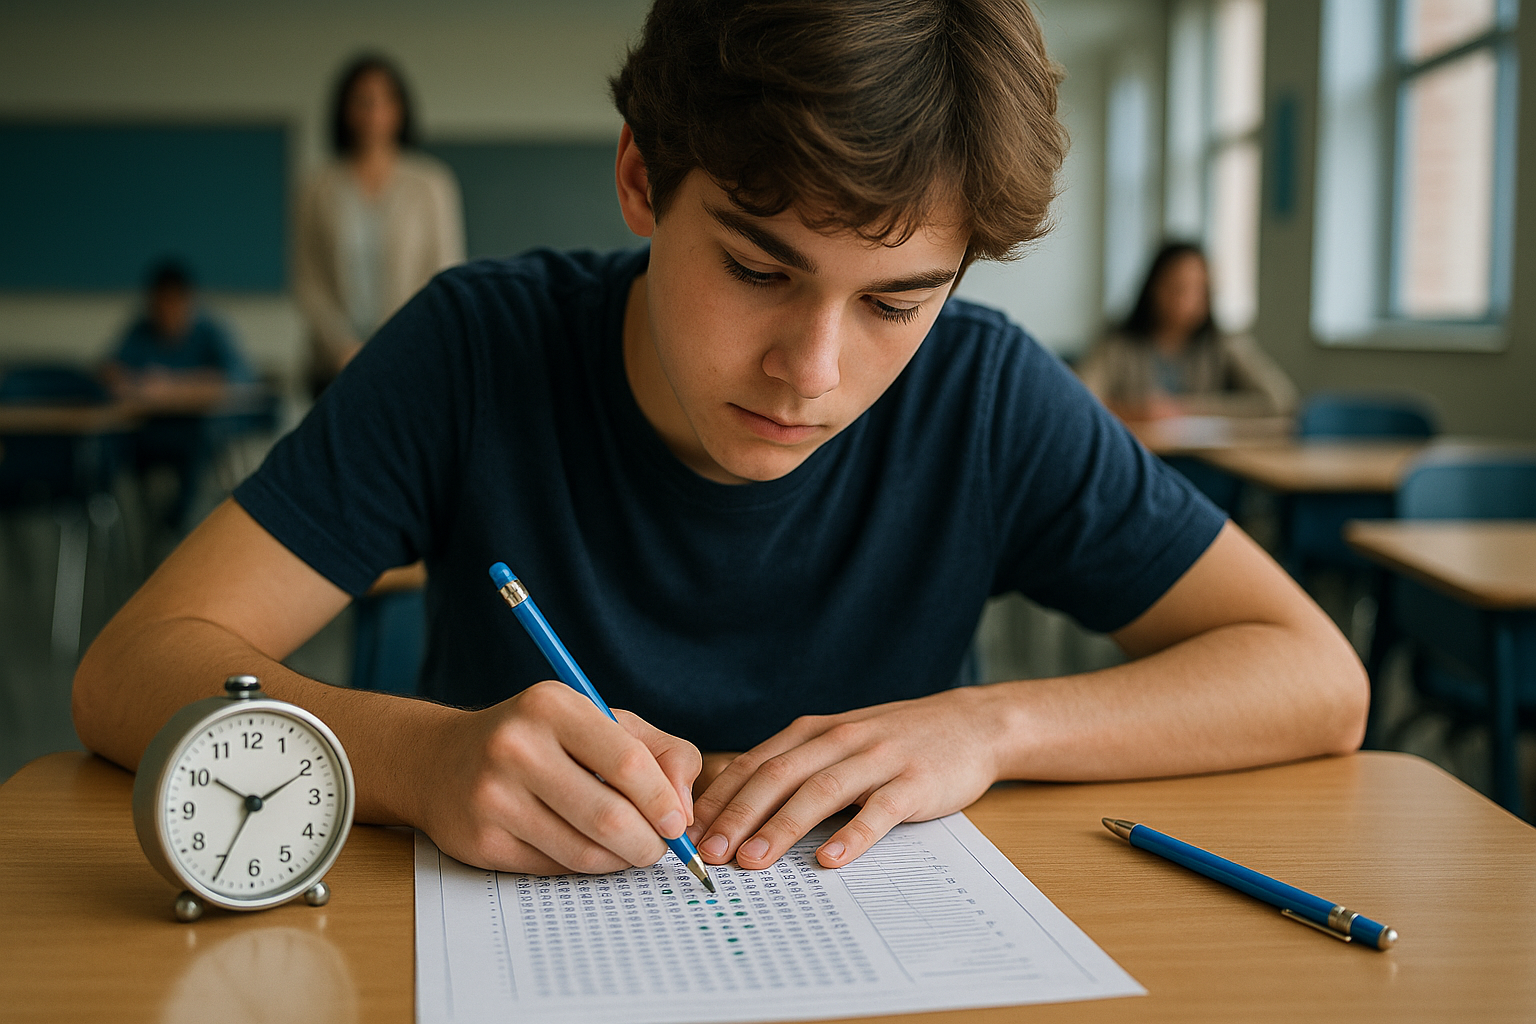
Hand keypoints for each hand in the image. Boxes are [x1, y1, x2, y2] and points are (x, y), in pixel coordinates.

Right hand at [414, 680, 700, 875]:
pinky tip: (584, 848)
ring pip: (584, 852)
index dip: (663, 802)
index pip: (628, 763)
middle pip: (609, 817)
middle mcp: (516, 746)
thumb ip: (661, 752)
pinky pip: (555, 869)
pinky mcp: (481, 841)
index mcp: (553, 706)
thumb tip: (684, 810)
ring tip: (627, 848)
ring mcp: (493, 796)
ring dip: (619, 860)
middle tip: (659, 848)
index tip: (678, 823)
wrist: (441, 761)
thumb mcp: (601, 722)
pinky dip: (583, 867)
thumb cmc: (541, 739)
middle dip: (648, 843)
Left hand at [687, 685, 1004, 870]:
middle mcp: (840, 740)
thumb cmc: (895, 741)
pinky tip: (829, 859)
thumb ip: (793, 766)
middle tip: (710, 853)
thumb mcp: (838, 741)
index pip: (755, 764)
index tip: (688, 831)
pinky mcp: (915, 782)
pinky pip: (879, 811)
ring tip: (754, 861)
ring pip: (820, 792)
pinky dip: (852, 835)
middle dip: (738, 815)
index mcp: (814, 732)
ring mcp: (879, 760)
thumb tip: (733, 806)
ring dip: (782, 827)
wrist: (971, 724)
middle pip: (778, 777)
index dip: (719, 798)